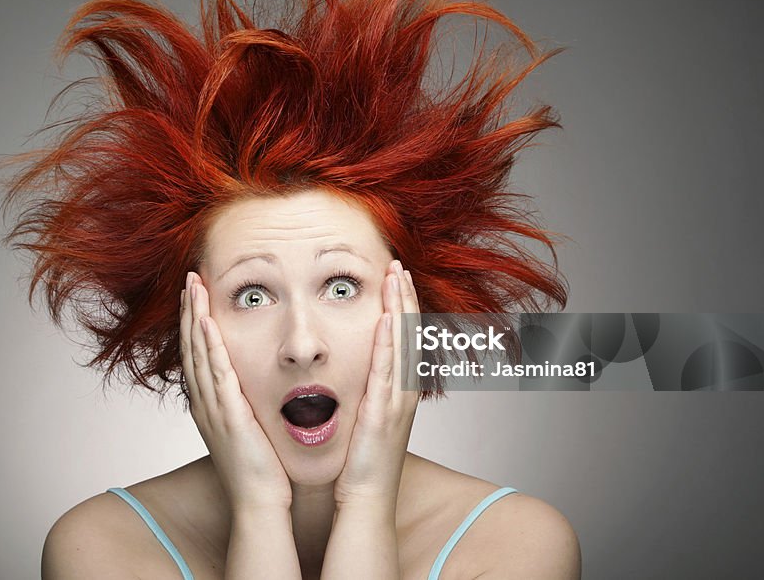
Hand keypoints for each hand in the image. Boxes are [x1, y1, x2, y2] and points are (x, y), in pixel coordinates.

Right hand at [180, 272, 292, 512]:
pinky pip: (215, 371)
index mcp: (210, 406)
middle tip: (189, 280)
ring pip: (198, 353)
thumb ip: (248, 406)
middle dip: (188, 311)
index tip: (195, 296)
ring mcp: (212, 408)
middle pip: (191, 347)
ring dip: (193, 317)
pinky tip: (206, 321)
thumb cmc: (261, 471)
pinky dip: (208, 344)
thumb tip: (256, 388)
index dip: (194, 323)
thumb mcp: (249, 430)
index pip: (198, 355)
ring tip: (193, 287)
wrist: (260, 504)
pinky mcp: (227, 414)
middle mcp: (204, 403)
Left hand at [333, 260, 420, 507]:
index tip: (395, 277)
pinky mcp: (383, 412)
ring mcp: (396, 400)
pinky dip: (390, 342)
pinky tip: (388, 318)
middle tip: (399, 265)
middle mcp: (403, 391)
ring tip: (396, 276)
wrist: (364, 499)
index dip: (401, 306)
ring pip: (403, 344)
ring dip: (400, 308)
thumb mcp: (365, 418)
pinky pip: (388, 370)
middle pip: (410, 334)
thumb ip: (363, 392)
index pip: (403, 338)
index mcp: (398, 391)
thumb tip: (353, 372)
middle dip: (405, 297)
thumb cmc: (360, 463)